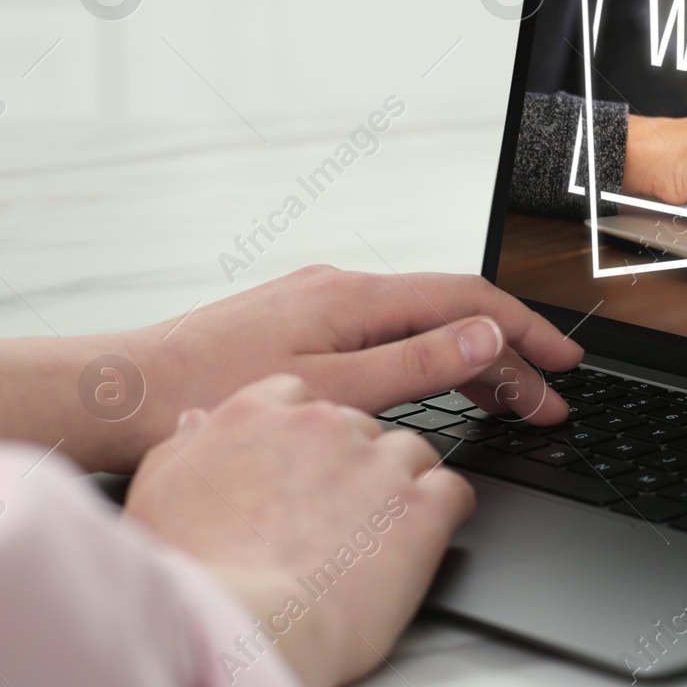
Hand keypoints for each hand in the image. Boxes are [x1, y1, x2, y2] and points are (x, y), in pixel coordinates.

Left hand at [121, 268, 583, 468]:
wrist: (122, 392)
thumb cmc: (207, 393)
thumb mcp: (329, 390)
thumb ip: (414, 364)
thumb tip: (485, 335)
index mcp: (355, 296)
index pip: (468, 299)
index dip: (525, 330)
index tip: (564, 362)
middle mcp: (342, 288)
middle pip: (450, 312)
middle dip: (508, 352)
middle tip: (549, 398)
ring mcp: (321, 304)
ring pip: (419, 324)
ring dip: (470, 357)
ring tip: (510, 398)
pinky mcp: (303, 325)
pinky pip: (388, 333)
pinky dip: (427, 358)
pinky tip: (436, 383)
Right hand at [125, 375, 468, 686]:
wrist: (243, 626)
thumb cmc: (193, 571)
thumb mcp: (156, 492)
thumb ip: (184, 447)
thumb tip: (195, 423)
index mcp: (257, 414)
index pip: (300, 396)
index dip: (306, 434)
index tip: (304, 463)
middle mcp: (324, 425)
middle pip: (359, 426)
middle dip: (353, 462)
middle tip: (337, 511)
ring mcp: (378, 462)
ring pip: (411, 452)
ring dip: (401, 484)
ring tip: (380, 529)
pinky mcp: (422, 507)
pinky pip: (453, 491)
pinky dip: (444, 511)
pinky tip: (426, 534)